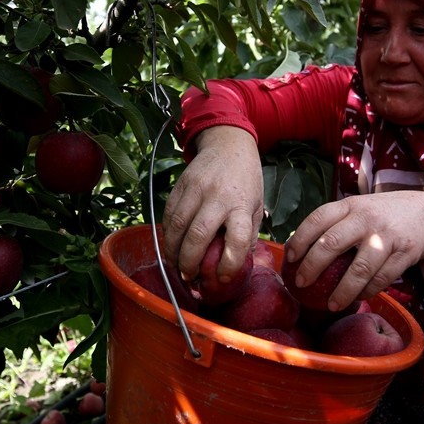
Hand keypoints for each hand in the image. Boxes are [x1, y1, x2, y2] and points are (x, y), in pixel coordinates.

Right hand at [163, 126, 262, 280]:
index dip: (229, 263)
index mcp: (241, 204)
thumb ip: (247, 233)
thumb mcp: (256, 205)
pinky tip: (171, 245)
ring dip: (173, 251)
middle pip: (199, 235)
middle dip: (190, 262)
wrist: (228, 144)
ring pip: (177, 226)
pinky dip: (167, 233)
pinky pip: (168, 214)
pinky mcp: (181, 184)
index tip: (223, 278)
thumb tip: (235, 263)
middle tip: (189, 277)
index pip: (237, 239)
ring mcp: (196, 189)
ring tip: (175, 266)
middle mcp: (218, 196)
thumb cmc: (246, 179)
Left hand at [283, 191, 423, 310]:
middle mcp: (366, 218)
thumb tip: (295, 248)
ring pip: (360, 268)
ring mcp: (387, 235)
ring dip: (342, 291)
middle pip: (332, 243)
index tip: (289, 258)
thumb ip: (334, 223)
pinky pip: (382, 279)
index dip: (299, 239)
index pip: (317, 219)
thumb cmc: (382, 216)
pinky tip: (357, 299)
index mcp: (350, 205)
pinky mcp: (405, 252)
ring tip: (330, 305)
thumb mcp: (359, 208)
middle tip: (300, 283)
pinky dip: (367, 292)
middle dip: (312, 266)